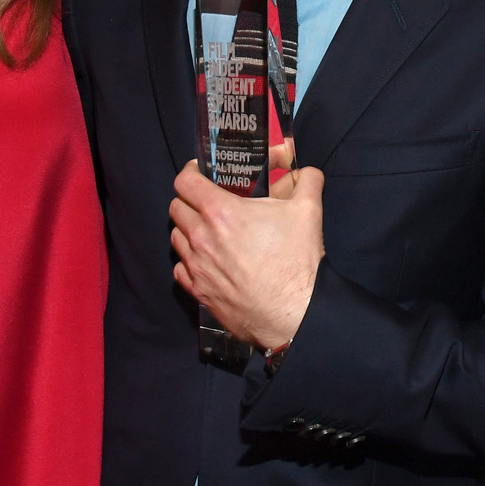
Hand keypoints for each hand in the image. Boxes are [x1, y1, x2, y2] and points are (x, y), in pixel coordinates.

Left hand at [169, 159, 323, 349]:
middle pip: (176, 207)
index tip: (201, 173)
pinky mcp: (199, 292)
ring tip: (209, 232)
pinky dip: (189, 260)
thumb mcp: (308, 211)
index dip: (191, 172)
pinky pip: (180, 268)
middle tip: (208, 202)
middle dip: (190, 200)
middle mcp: (201, 237)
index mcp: (221, 212)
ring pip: (176, 237)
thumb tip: (307, 171)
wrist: (295, 313)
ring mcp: (197, 267)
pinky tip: (207, 261)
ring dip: (188, 229)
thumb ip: (306, 181)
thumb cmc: (297, 261)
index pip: (185, 181)